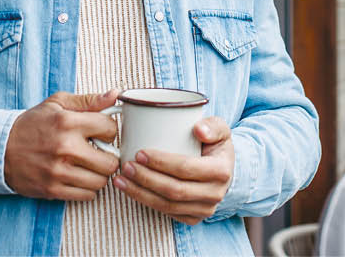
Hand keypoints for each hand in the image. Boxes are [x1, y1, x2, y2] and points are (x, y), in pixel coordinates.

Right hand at [4, 89, 119, 200]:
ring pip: (101, 181)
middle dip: (109, 157)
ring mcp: (58, 171)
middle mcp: (65, 148)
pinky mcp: (52, 189)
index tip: (101, 133)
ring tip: (88, 165)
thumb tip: (116, 94)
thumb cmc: (32, 124)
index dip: (109, 130)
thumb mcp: (58, 104)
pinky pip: (87, 195)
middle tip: (100, 153)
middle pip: (110, 162)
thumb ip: (89, 100)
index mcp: (68, 122)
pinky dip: (88, 188)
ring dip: (99, 174)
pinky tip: (79, 176)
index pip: (110, 129)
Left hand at [113, 116, 233, 224]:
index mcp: (221, 171)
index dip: (161, 162)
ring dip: (140, 193)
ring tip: (121, 179)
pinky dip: (146, 202)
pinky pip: (167, 212)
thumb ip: (212, 125)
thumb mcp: (219, 129)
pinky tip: (132, 190)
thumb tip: (198, 129)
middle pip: (174, 190)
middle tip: (127, 166)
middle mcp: (215, 194)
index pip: (186, 168)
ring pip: (167, 205)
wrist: (223, 169)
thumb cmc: (215, 145)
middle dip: (146, 179)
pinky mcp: (193, 218)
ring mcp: (204, 209)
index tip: (140, 153)